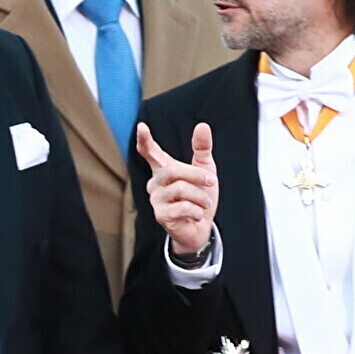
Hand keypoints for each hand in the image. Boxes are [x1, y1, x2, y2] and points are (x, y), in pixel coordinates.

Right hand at [134, 122, 217, 261]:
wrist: (201, 227)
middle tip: (212, 181)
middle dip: (197, 175)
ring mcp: (156, 199)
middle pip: (173, 170)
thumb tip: (202, 126)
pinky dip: (197, 211)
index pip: (150, 152)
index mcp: (164, 169)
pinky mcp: (161, 215)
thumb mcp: (205, 170)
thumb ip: (202, 149)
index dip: (145, 140)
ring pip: (181, 189)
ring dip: (200, 196)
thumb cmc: (200, 197)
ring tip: (204, 203)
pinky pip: (183, 207)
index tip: (141, 127)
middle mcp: (155, 182)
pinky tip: (196, 215)